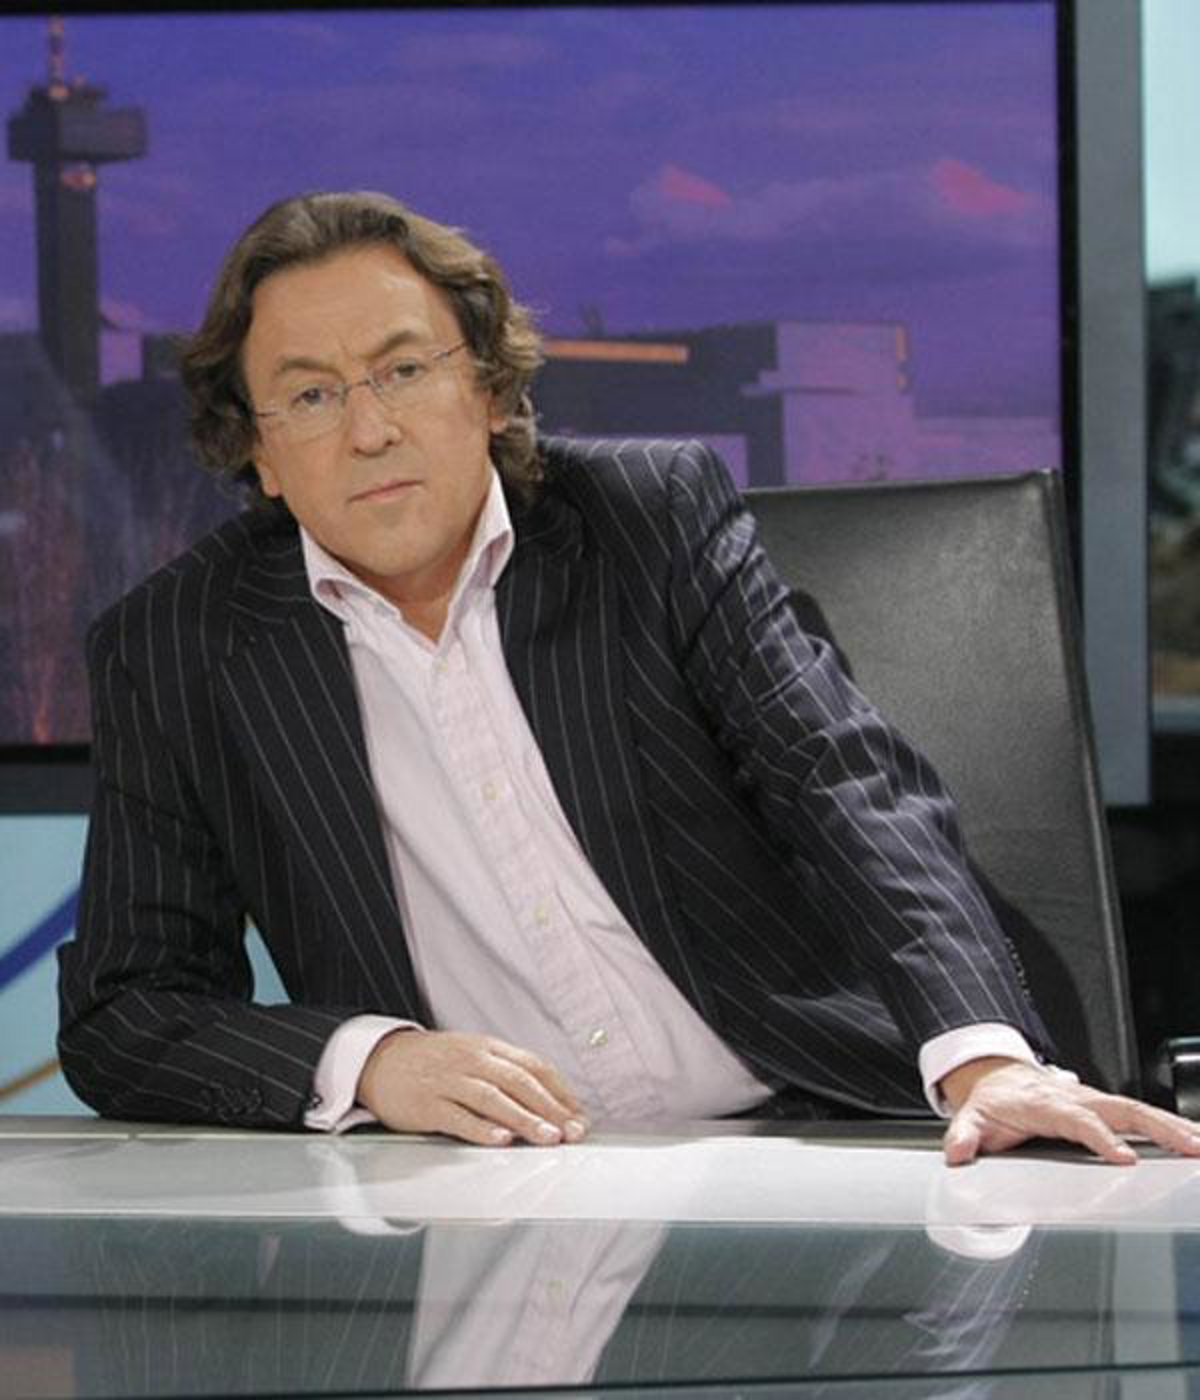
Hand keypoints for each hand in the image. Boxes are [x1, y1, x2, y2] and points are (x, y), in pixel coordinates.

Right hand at [357, 1029, 587, 1146]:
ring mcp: (449, 1081)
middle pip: (518, 1082)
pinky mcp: (427, 1104)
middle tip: (572, 1131)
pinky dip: (481, 1128)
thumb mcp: (472, 1054)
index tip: (579, 1115)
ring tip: (546, 1137)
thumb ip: (506, 1073)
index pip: (533, 1066)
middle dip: (550, 1108)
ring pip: (493, 1098)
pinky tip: (499, 1139)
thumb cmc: (433, 1062)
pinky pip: (457, 1116)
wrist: (380, 1060)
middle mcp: (472, 1060)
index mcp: (488, 1047)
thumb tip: (548, 1100)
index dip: (560, 1091)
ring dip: (524, 1119)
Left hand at [939, 1056, 1199, 1165]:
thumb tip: (958, 1153)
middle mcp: (1076, 1098)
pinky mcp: (1104, 1107)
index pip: (1079, 1121)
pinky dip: (1168, 1126)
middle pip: (1121, 1109)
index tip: (1124, 1159)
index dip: (1101, 1139)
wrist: (997, 1077)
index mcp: (1046, 1103)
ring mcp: (1093, 1100)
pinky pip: (1140, 1115)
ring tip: (1199, 1146)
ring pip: (1138, 1110)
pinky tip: (1191, 1141)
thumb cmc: (992, 1101)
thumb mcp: (971, 1116)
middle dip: (1157, 1128)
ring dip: (1172, 1127)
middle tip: (1189, 1147)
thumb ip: (964, 1135)